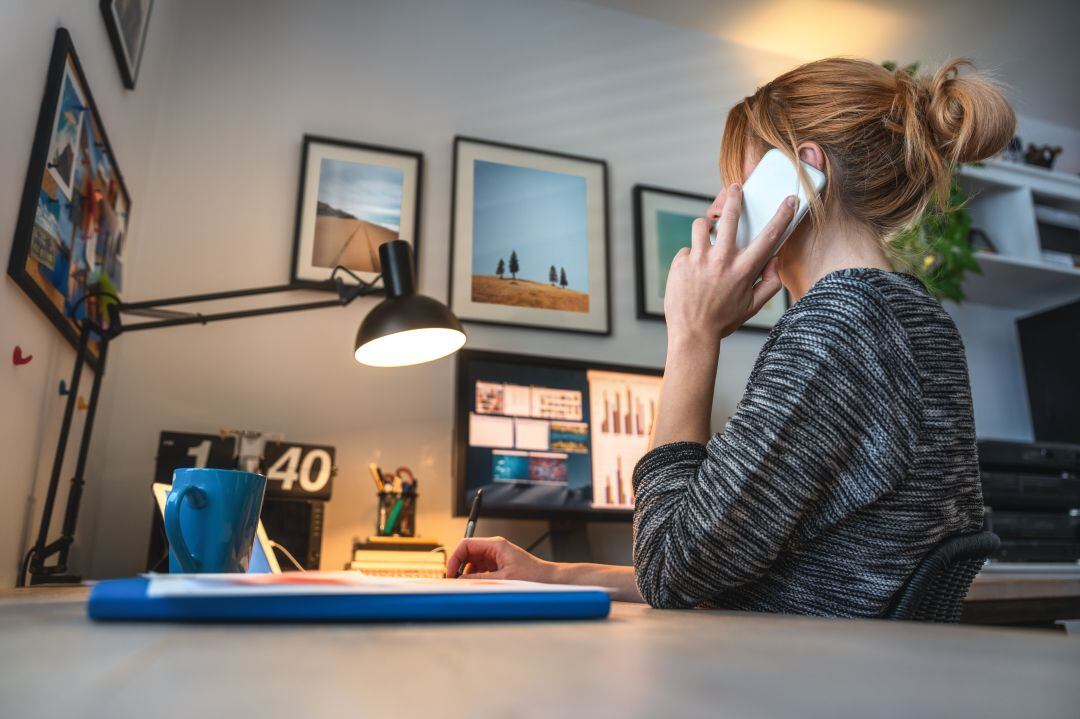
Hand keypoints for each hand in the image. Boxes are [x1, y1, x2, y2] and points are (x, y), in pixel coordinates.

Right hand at [446, 536, 552, 580]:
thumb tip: (459, 580)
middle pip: (467, 552)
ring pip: (471, 562)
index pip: (466, 544)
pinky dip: (474, 577)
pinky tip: (476, 586)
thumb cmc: (531, 575)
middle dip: (458, 566)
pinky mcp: (497, 565)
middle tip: (454, 581)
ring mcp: (495, 556)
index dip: (455, 558)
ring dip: (466, 574)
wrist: (546, 579)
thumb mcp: (502, 578)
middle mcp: (493, 548)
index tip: (451, 573)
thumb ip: (479, 579)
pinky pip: (479, 569)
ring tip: (466, 586)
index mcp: (495, 545)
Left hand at [663, 184, 794, 346]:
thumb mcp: (752, 306)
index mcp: (744, 270)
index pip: (769, 236)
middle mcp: (722, 260)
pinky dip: (691, 257)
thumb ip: (769, 283)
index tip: (790, 199)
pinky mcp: (681, 262)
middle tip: (734, 189)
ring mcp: (699, 259)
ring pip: (702, 225)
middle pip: (730, 217)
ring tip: (708, 236)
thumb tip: (772, 261)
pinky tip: (692, 273)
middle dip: (734, 198)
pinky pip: (688, 249)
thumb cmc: (723, 320)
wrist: (692, 334)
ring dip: (706, 227)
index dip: (782, 215)